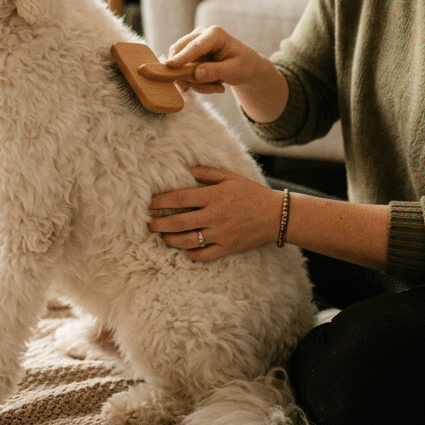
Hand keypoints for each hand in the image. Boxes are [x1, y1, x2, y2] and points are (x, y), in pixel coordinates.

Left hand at [148, 166, 285, 260]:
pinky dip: (192, 254)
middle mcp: (214, 216)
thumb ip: (206, 173)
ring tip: (163, 237)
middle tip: (148, 224)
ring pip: (188, 240)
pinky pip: (204, 255)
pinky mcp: (227, 247)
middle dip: (159, 224)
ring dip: (171, 240)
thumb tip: (185, 170)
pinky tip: (185, 250)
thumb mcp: (230, 177)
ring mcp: (220, 233)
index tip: (149, 203)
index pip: (180, 198)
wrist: (276, 215)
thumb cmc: (251, 193)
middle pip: (178, 222)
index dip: (161, 201)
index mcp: (213, 196)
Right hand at [165, 26, 268, 93]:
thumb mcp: (234, 70)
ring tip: (217, 86)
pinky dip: (194, 82)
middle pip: (180, 51)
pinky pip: (182, 70)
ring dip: (194, 81)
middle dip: (187, 74)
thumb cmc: (243, 65)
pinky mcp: (188, 54)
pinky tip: (212, 84)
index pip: (195, 46)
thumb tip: (196, 74)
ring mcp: (192, 43)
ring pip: (179, 63)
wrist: (244, 66)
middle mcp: (200, 34)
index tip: (169, 66)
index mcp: (215, 33)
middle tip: (204, 89)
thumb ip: (215, 71)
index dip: (182, 57)